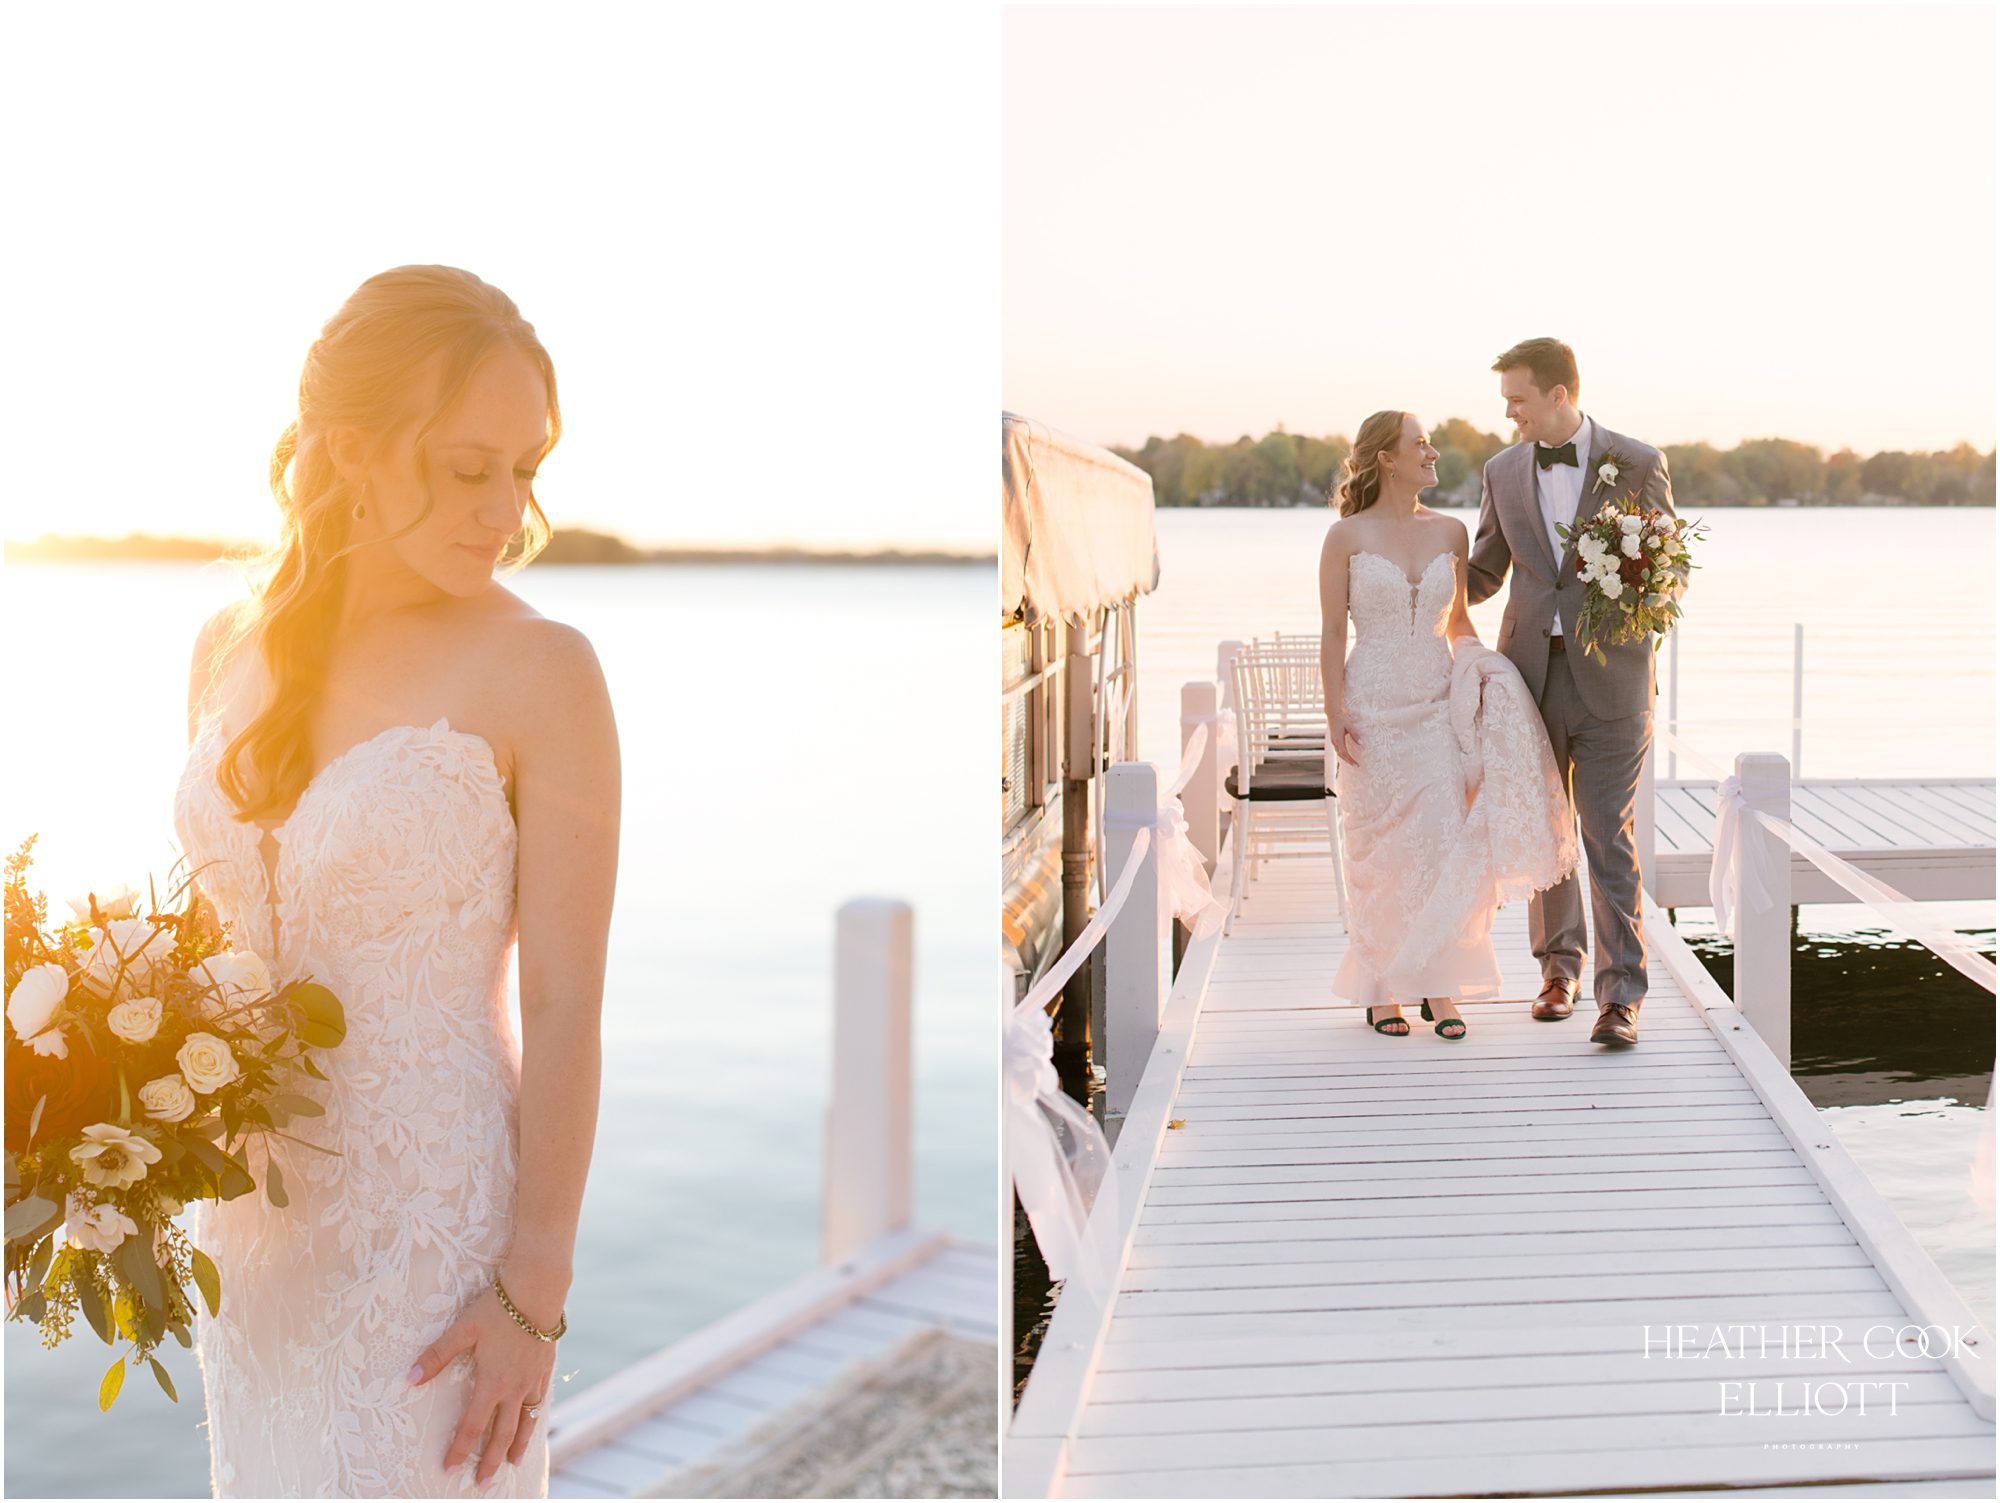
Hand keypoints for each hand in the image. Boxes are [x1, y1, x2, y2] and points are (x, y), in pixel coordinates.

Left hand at [409, 1280, 560, 1484]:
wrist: (538, 1290)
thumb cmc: (497, 1308)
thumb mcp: (463, 1329)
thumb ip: (437, 1356)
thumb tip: (409, 1379)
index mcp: (492, 1383)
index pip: (473, 1426)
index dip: (460, 1449)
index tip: (449, 1470)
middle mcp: (514, 1388)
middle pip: (502, 1434)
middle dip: (490, 1460)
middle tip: (482, 1483)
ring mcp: (532, 1379)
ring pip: (526, 1422)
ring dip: (518, 1446)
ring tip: (513, 1463)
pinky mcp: (545, 1367)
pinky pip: (540, 1402)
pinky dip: (535, 1419)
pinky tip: (533, 1422)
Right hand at [1329, 720, 1362, 768]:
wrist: (1333, 713)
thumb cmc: (1341, 718)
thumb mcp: (1349, 726)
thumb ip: (1355, 734)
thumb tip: (1361, 743)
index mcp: (1338, 740)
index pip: (1345, 753)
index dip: (1351, 760)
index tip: (1357, 765)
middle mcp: (1334, 742)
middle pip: (1341, 755)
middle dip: (1349, 761)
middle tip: (1357, 766)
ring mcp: (1333, 741)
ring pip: (1339, 753)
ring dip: (1345, 758)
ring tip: (1353, 762)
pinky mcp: (1334, 740)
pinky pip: (1338, 750)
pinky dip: (1343, 754)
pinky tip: (1347, 755)